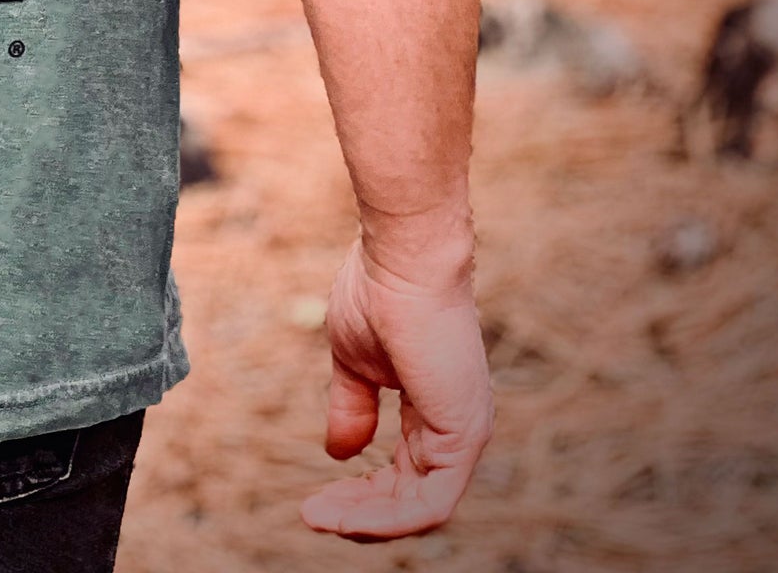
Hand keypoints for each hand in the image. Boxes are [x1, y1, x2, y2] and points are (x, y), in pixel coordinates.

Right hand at [299, 236, 493, 538]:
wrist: (400, 258)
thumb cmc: (377, 293)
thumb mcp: (354, 363)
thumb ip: (352, 408)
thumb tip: (339, 454)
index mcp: (435, 409)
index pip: (405, 473)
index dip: (362, 494)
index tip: (316, 499)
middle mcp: (456, 427)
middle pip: (412, 497)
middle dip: (361, 513)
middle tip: (313, 515)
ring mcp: (464, 432)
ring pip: (420, 508)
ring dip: (368, 520)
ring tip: (319, 517)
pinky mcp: (462, 433)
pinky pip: (430, 500)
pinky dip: (387, 515)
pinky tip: (346, 512)